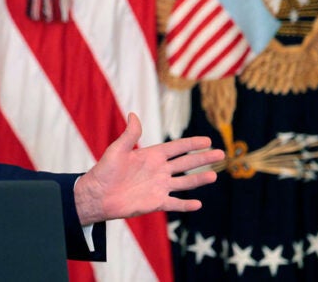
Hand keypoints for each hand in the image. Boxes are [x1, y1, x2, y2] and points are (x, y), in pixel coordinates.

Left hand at [74, 113, 224, 225]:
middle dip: (203, 159)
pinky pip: (175, 203)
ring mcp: (158, 186)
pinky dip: (186, 204)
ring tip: (214, 175)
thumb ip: (129, 134)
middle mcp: (158, 170)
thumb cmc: (104, 171)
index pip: (176, 148)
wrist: (96, 195)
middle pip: (186, 163)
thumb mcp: (117, 150)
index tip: (207, 140)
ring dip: (199, 179)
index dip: (191, 144)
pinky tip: (198, 204)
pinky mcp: (156, 202)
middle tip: (221, 154)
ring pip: (184, 182)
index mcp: (151, 155)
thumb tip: (133, 114)